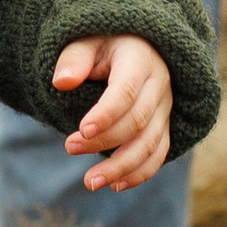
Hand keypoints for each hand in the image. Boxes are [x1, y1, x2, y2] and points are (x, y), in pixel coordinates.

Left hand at [52, 33, 172, 191]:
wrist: (133, 43)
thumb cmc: (102, 42)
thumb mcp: (85, 40)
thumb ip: (73, 59)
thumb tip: (61, 82)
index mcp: (140, 59)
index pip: (127, 91)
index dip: (106, 113)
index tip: (81, 130)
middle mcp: (159, 84)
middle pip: (138, 121)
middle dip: (104, 140)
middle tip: (69, 147)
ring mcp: (165, 107)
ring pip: (151, 144)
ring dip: (121, 167)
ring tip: (90, 182)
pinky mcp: (164, 125)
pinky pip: (159, 154)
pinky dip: (140, 173)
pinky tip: (116, 186)